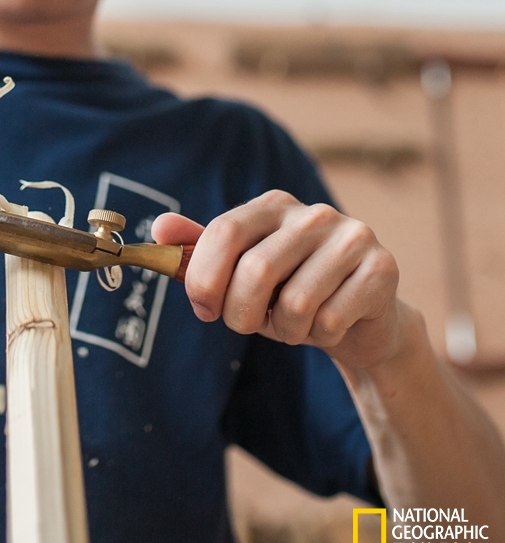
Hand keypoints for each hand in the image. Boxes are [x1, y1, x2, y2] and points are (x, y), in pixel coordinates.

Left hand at [152, 190, 401, 368]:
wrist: (357, 320)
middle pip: (255, 271)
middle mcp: (313, 214)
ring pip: (295, 302)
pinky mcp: (383, 268)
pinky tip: (328, 325)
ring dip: (285, 330)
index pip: (223, 232)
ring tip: (293, 323)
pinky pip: (331, 319)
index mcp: (272, 206)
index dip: (204, 279)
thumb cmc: (287, 293)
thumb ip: (199, 252)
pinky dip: (320, 336)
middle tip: (249, 325)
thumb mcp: (237, 274)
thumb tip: (159, 229)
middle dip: (242, 315)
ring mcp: (353, 237)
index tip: (204, 310)